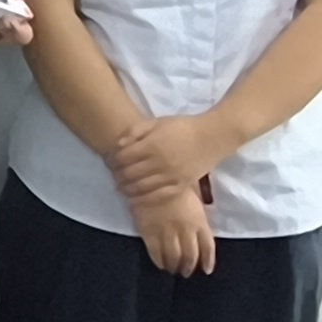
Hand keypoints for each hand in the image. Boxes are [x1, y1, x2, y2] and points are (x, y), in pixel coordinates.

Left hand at [106, 112, 227, 207]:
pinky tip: (134, 198)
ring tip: (121, 186)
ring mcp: (170, 176)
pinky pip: (157, 197)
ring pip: (140, 188)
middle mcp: (160, 162)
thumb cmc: (183, 127)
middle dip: (117, 175)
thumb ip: (135, 131)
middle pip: (129, 174)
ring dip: (126, 188)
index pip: (123, 158)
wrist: (212, 137)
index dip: (112, 161)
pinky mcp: (180, 186)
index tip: (109, 161)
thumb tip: (117, 145)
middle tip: (113, 174)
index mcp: (152, 145)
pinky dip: (142, 199)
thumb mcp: (157, 122)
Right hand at [132, 188, 215, 276]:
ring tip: (173, 270)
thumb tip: (206, 204)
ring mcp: (167, 234)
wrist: (151, 181)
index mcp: (199, 221)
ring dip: (175, 266)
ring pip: (174, 258)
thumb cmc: (175, 181)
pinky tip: (160, 264)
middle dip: (189, 266)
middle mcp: (185, 232)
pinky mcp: (149, 234)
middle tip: (186, 272)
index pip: (207, 247)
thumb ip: (201, 202)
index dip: (208, 260)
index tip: (207, 269)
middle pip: (190, 256)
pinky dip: (159, 261)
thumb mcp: (195, 189)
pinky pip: (156, 253)